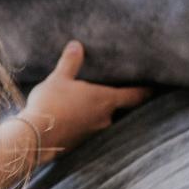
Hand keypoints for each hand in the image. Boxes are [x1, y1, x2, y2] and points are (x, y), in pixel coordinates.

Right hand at [21, 39, 150, 157]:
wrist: (34, 137)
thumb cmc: (50, 105)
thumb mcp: (58, 79)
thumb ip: (70, 62)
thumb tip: (76, 45)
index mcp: (105, 100)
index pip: (135, 96)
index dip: (146, 90)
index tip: (154, 87)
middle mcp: (105, 118)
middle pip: (120, 109)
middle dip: (119, 100)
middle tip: (119, 90)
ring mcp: (94, 133)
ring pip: (104, 120)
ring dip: (100, 112)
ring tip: (91, 102)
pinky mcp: (81, 143)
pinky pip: (89, 129)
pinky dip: (86, 122)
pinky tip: (74, 117)